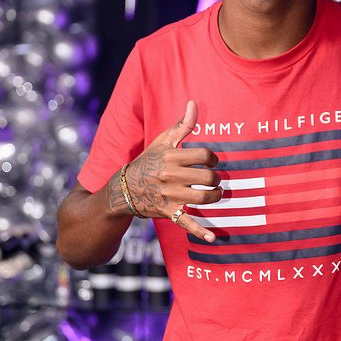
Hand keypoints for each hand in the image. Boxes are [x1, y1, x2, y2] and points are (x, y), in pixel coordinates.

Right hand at [111, 99, 221, 241]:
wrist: (124, 189)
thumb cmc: (147, 162)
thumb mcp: (161, 141)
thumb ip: (182, 125)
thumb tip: (193, 103)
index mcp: (170, 157)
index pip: (205, 156)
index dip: (213, 159)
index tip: (212, 162)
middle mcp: (171, 176)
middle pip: (208, 178)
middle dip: (216, 179)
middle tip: (214, 180)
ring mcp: (170, 196)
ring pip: (204, 198)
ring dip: (216, 197)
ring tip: (216, 194)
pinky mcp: (168, 212)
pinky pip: (187, 223)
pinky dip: (200, 232)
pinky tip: (213, 238)